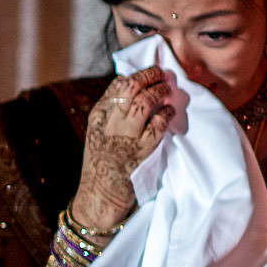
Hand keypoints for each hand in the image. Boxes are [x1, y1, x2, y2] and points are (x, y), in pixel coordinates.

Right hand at [71, 65, 169, 229]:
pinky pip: (158, 124)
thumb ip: (111, 114)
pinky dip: (166, 114)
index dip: (137, 74)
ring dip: (160, 91)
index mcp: (97, 116)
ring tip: (168, 89)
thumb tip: (136, 93)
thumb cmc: (101, 163)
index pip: (118, 85)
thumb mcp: (98, 133)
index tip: (149, 73)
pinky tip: (170, 111)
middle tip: (162, 73)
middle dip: (150, 76)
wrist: (100, 194)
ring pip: (145, 101)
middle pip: (131, 87)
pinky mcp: (141, 150)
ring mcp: (125, 135)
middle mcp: (109, 122)